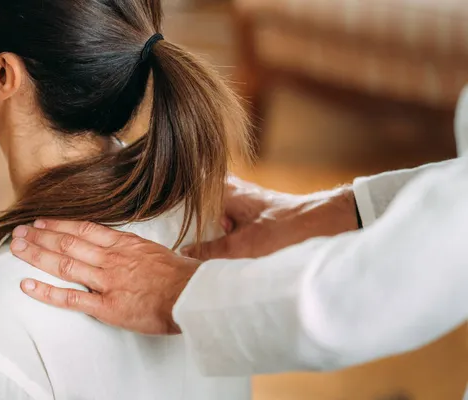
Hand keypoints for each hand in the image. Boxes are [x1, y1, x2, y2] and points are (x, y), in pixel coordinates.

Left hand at [11, 221, 199, 334]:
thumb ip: (140, 250)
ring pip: (65, 264)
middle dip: (41, 236)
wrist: (194, 295)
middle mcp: (112, 258)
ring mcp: (108, 281)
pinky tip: (27, 286)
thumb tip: (135, 249)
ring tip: (16, 249)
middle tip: (18, 232)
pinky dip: (47, 292)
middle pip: (68, 243)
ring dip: (37, 255)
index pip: (85, 229)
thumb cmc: (184, 276)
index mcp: (125, 244)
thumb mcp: (161, 253)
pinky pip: (72, 298)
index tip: (42, 221)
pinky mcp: (108, 306)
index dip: (60, 224)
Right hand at [183, 177, 358, 259]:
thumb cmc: (288, 229)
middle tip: (171, 241)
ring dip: (205, 233)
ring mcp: (245, 204)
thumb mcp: (242, 247)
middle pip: (198, 207)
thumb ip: (208, 253)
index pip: (186, 190)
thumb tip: (183, 256)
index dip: (169, 205)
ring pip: (213, 218)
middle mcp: (233, 192)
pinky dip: (221, 238)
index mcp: (224, 190)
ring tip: (189, 250)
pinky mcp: (256, 217)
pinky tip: (217, 254)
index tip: (155, 218)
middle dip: (186, 224)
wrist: (329, 225)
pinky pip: (229, 227)